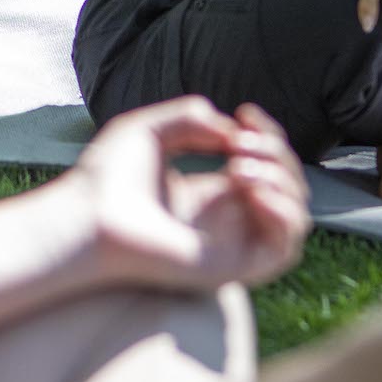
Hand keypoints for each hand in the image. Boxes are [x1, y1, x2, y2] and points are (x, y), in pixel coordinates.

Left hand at [69, 97, 310, 291]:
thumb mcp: (151, 130)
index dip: (267, 134)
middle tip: (240, 143)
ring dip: (283, 181)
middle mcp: (226, 222)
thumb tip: (232, 132)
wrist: (86, 218)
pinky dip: (283, 213)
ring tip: (242, 166)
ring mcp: (232, 247)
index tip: (245, 112)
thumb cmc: (106, 179)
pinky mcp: (233, 270)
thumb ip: (192, 118)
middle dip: (276, 153)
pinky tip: (251, 188)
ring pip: (295, 216)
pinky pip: (285, 249)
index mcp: (209, 195)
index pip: (264, 165)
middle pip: (286, 185)